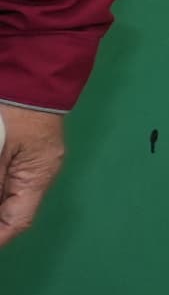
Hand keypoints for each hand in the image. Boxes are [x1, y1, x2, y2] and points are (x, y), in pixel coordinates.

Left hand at [0, 103, 68, 246]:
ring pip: (7, 194)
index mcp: (38, 176)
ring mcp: (31, 158)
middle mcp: (38, 172)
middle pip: (11, 210)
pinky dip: (0, 187)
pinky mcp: (23, 147)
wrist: (31, 73)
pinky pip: (8, 179)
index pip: (17, 221)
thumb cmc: (14, 112)